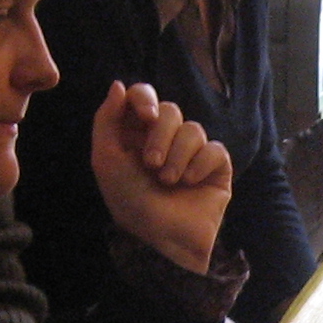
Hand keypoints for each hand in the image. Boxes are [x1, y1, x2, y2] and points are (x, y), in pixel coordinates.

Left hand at [90, 81, 231, 273]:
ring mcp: (192, 153)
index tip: (145, 115)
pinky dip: (200, 165)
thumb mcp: (106, 159)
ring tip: (168, 181)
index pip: (144, 96)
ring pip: (194, 129)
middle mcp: (165, 140)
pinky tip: (190, 183)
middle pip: (171, 110)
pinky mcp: (216, 167)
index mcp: (137, 134)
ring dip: (178, 156)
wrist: (161, 238)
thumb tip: (119, 84)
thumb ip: (106, 119)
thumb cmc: (129, 202)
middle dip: (161, 135)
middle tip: (151, 164)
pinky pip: (215, 149)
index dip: (145, 99)